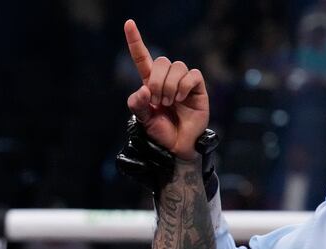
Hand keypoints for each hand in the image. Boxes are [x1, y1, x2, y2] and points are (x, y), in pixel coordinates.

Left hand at [124, 19, 209, 158]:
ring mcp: (183, 82)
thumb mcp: (143, 120)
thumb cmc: (159, 132)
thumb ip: (138, 104)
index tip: (128, 23)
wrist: (176, 147)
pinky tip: (182, 100)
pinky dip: (184, 87)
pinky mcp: (197, 87)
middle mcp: (166, 78)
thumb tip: (145, 89)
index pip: (141, 57)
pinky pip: (191, 75)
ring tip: (170, 103)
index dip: (135, 41)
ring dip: (169, 87)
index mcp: (149, 83)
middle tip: (158, 102)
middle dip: (156, 81)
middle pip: (161, 61)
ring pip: (176, 66)